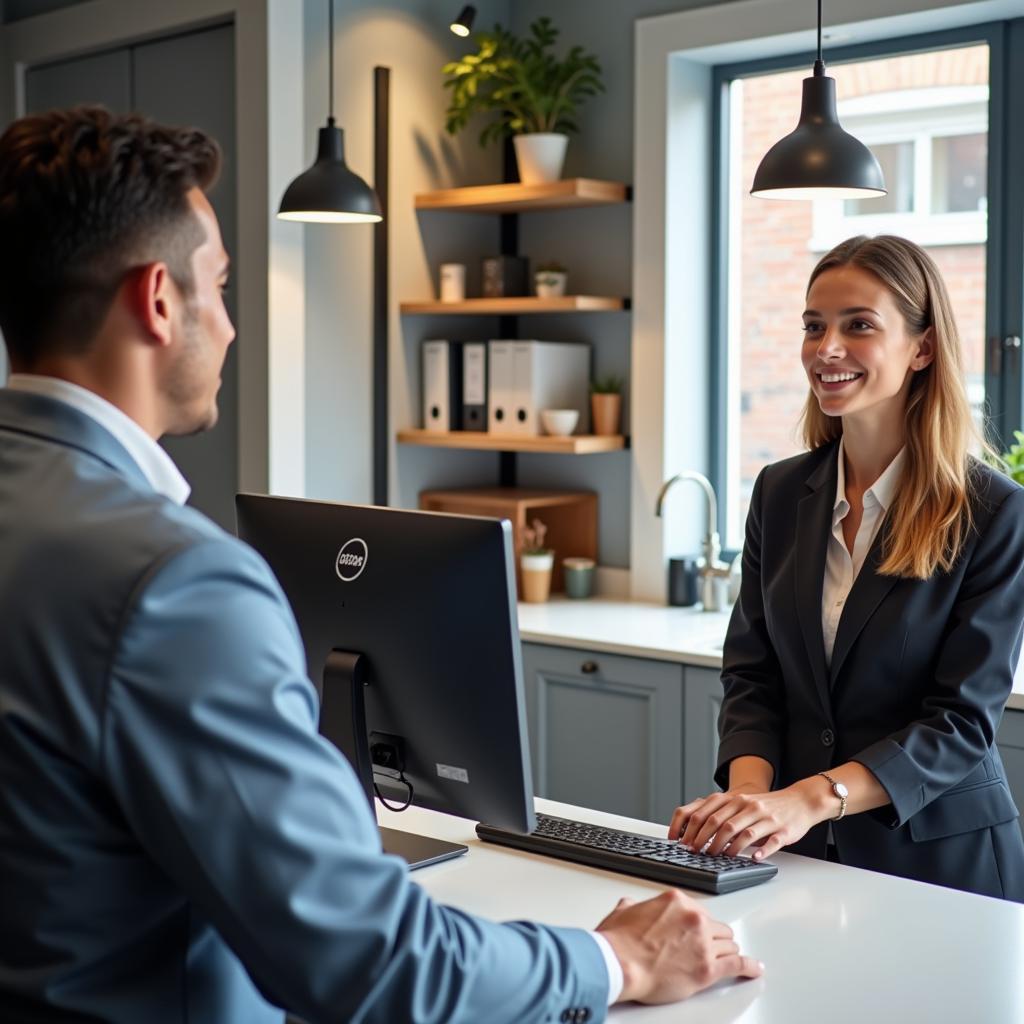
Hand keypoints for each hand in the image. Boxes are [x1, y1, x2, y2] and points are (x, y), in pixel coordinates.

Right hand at [596, 890, 762, 1003]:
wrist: (619, 964)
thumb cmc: (619, 942)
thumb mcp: (624, 911)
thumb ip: (634, 906)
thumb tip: (630, 906)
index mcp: (676, 901)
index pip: (700, 911)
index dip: (698, 925)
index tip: (698, 932)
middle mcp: (694, 918)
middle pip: (718, 928)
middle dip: (715, 938)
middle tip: (711, 947)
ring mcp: (703, 943)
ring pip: (729, 945)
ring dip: (727, 952)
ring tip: (729, 959)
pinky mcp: (707, 969)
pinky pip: (737, 965)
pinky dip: (749, 967)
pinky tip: (754, 969)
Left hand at [668, 779, 829, 859]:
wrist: (800, 801)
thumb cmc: (768, 807)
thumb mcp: (743, 805)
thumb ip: (725, 815)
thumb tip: (698, 833)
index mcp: (737, 800)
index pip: (709, 814)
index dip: (694, 829)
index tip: (685, 843)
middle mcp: (750, 807)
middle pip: (723, 824)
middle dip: (707, 841)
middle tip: (700, 854)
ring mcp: (767, 818)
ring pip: (744, 833)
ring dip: (731, 848)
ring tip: (722, 858)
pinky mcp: (783, 830)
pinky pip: (771, 841)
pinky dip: (762, 850)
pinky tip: (754, 858)